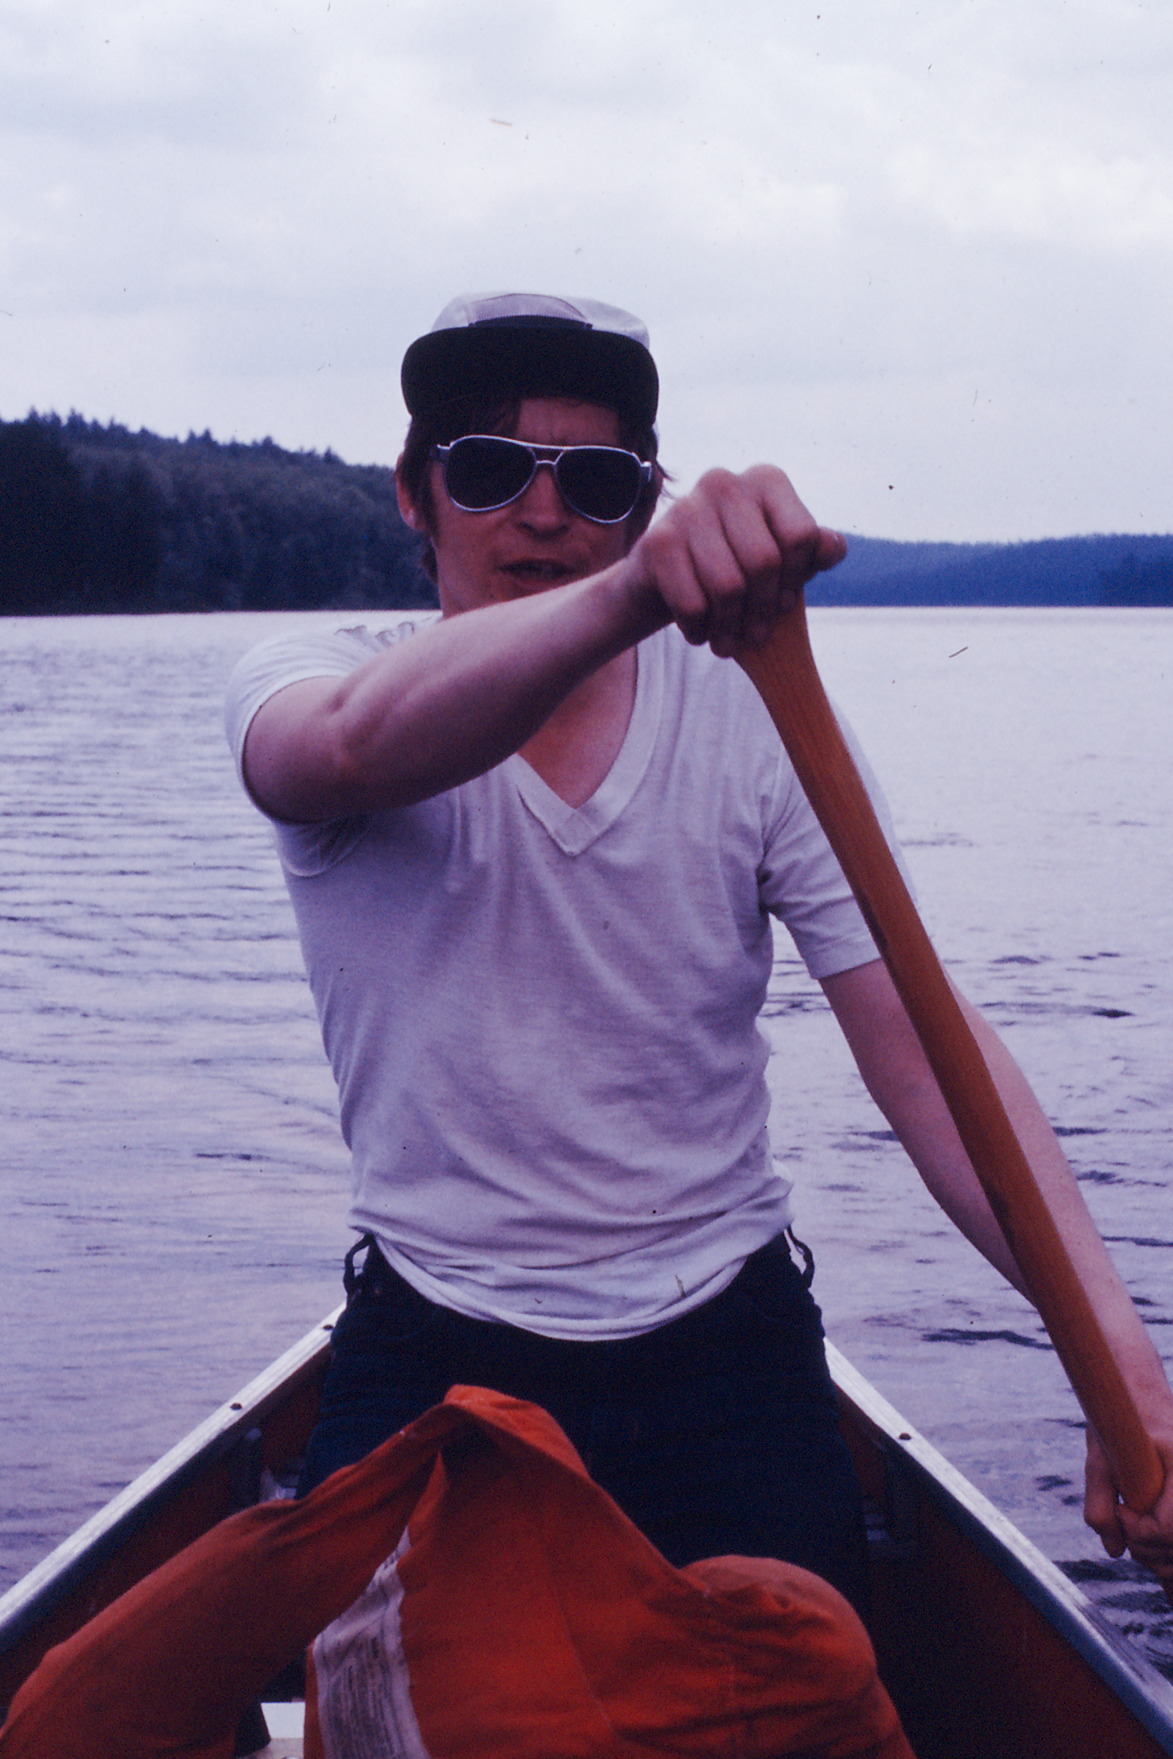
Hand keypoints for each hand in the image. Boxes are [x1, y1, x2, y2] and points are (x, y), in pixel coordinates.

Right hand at [623, 465, 845, 657]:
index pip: (801, 536)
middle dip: (762, 610)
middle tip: (756, 636)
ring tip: (728, 642)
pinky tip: (700, 632)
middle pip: (764, 562)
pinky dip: (699, 629)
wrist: (664, 578)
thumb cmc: (735, 566)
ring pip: (728, 586)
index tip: (783, 603)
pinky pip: (693, 603)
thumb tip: (832, 547)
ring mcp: (687, 507)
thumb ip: (814, 553)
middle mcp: (725, 482)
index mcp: (766, 480)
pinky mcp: (656, 540)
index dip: (795, 579)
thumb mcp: (783, 560)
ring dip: (730, 627)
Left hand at [1085, 1428, 1172, 1605]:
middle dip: (1146, 1545)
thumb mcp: (1099, 1456)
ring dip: (1158, 1551)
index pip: (1170, 1528)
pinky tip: (1155, 1552)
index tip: (1121, 1510)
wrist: (1138, 1391)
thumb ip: (1101, 1503)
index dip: (1140, 1531)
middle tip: (1122, 1518)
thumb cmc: (1117, 1417)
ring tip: (1133, 1522)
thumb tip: (1114, 1550)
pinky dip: (1166, 1545)